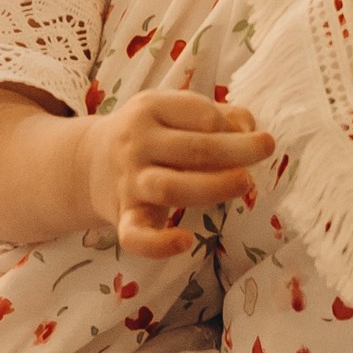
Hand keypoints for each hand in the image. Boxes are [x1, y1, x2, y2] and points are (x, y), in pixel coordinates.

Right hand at [83, 89, 272, 253]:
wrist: (87, 162)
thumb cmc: (149, 134)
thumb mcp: (174, 110)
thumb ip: (217, 115)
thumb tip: (249, 129)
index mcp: (150, 109)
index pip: (198, 113)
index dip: (228, 124)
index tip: (245, 133)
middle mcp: (137, 143)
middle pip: (192, 149)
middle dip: (235, 150)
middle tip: (265, 149)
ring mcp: (129, 182)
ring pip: (170, 187)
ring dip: (212, 186)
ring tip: (245, 183)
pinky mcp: (124, 216)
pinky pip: (135, 236)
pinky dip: (157, 244)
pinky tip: (185, 241)